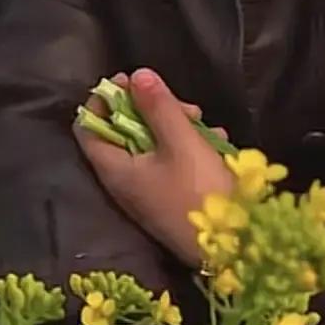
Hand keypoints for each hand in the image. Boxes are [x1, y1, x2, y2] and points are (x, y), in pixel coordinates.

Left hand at [73, 68, 233, 265]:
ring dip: (174, 126)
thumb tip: (137, 75)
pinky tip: (215, 141)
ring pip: (151, 145)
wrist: (236, 249)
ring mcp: (147, 193)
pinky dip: (187, 147)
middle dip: (151, 110)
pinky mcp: (170, 200)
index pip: (87, 126)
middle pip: (122, 132)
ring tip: (204, 122)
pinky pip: (170, 163)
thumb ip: (158, 106)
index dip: (104, 100)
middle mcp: (124, 182)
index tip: (132, 83)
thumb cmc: (201, 193)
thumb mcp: (182, 142)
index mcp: (115, 168)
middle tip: (183, 104)